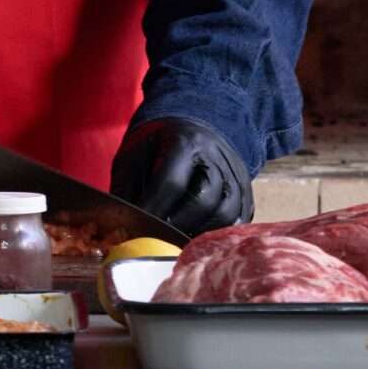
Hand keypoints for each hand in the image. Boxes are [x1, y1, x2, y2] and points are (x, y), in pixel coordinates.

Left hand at [110, 117, 252, 236]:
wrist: (190, 125)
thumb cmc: (155, 146)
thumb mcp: (133, 157)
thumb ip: (127, 191)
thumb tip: (121, 229)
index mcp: (184, 141)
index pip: (171, 182)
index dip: (154, 210)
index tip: (138, 231)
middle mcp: (216, 155)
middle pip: (204, 201)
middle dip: (178, 226)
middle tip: (159, 242)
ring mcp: (235, 172)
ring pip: (226, 213)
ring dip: (200, 234)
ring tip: (179, 243)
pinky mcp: (246, 189)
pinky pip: (239, 219)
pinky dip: (219, 233)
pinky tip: (198, 238)